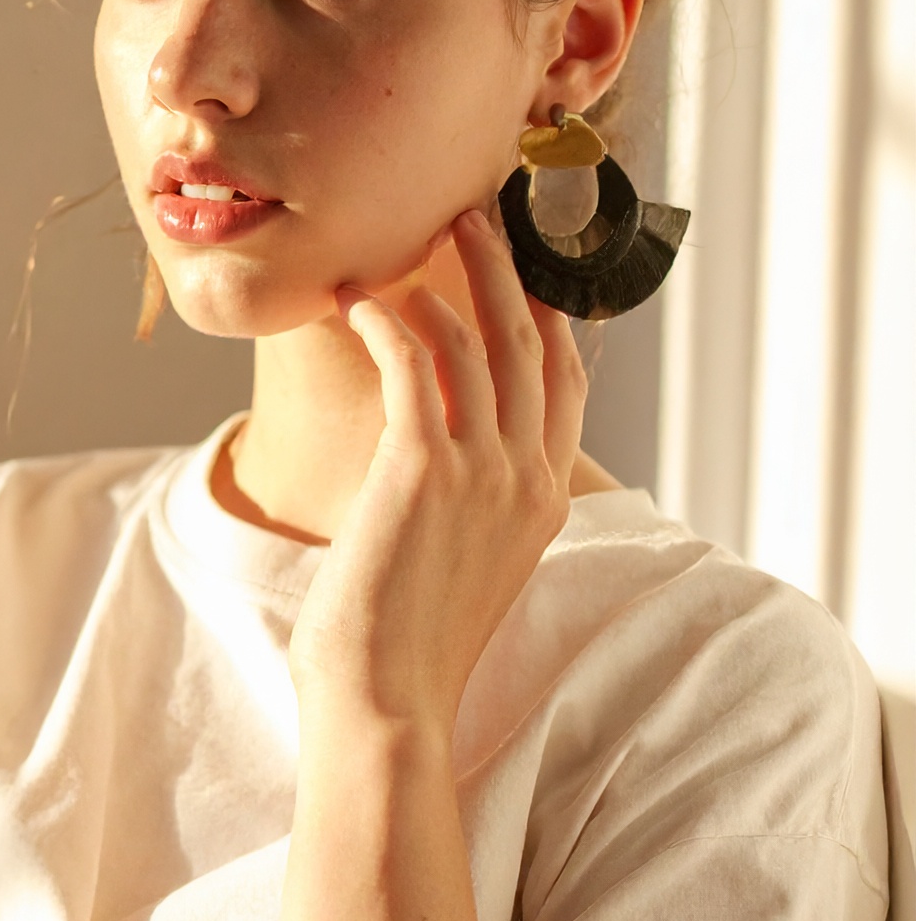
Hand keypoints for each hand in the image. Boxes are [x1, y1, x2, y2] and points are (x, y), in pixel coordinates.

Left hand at [287, 210, 585, 732]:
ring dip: (441, 283)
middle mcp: (526, 479)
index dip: (548, 314)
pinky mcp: (423, 469)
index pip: (564, 383)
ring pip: (476, 342)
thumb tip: (437, 461)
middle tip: (475, 215)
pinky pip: (413, 366)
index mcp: (544, 502)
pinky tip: (357, 304)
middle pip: (531, 341)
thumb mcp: (466, 567)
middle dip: (503, 269)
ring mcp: (482, 472)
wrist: (387, 706)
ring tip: (411, 245)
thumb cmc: (408, 647)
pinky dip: (386, 323)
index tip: (524, 266)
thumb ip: (472, 505)